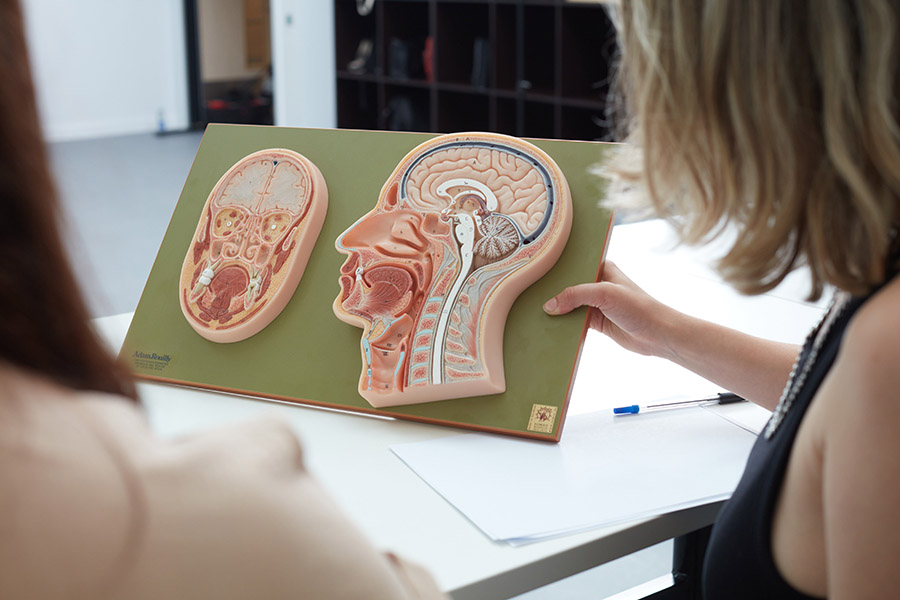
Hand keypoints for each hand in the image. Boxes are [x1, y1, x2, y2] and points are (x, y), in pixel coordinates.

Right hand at [543, 261, 681, 359]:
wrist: (657, 335)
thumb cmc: (639, 307)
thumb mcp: (605, 294)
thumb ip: (576, 295)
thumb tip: (549, 305)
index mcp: (601, 268)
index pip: (573, 266)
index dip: (556, 270)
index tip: (535, 273)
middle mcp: (597, 284)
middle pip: (567, 287)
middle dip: (552, 292)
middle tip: (529, 294)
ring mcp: (595, 304)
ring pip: (568, 305)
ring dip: (557, 311)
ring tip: (533, 312)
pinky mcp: (595, 321)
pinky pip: (573, 322)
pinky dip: (563, 325)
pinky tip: (548, 327)